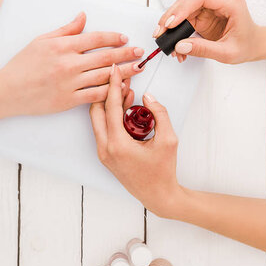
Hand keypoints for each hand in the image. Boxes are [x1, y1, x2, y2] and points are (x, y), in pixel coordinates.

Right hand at [0, 13, 143, 116]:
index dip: (113, 38)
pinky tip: (122, 88)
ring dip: (125, 72)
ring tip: (138, 69)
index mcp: (62, 46)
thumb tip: (83, 16)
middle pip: (105, 57)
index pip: (95, 39)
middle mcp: (68, 64)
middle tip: (140, 52)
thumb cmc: (22, 65)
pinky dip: (111, 91)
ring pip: (104, 76)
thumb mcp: (41, 41)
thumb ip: (65, 30)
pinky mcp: (69, 100)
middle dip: (126, 54)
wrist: (7, 91)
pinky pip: (96, 95)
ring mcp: (70, 83)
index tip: (125, 38)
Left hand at [89, 64, 183, 217]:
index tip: (115, 70)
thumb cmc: (163, 171)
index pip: (110, 108)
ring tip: (127, 90)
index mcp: (117, 145)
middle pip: (96, 111)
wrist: (158, 195)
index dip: (113, 86)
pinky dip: (112, 115)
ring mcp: (103, 152)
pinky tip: (126, 106)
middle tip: (120, 78)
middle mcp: (105, 148)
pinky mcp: (106, 154)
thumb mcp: (168, 140)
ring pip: (98, 120)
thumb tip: (148, 96)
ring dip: (110, 103)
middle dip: (107, 92)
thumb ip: (159, 114)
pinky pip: (104, 129)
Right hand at [155, 0, 260, 63]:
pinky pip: (185, 16)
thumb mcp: (227, 52)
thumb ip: (203, 49)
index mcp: (230, 2)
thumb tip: (180, 46)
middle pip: (188, 0)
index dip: (182, 8)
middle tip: (160, 33)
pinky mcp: (204, 11)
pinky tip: (174, 41)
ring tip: (165, 39)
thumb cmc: (247, 44)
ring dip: (171, 22)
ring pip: (183, 6)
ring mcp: (211, 4)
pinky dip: (177, 28)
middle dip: (171, 16)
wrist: (254, 44)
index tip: (170, 23)